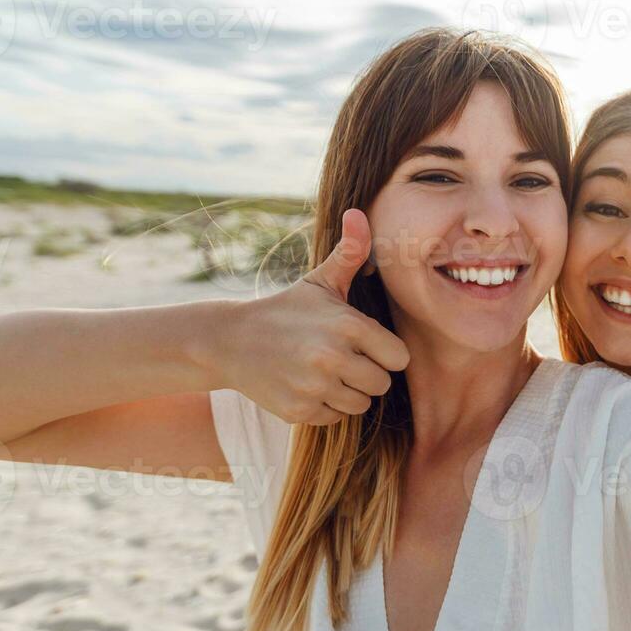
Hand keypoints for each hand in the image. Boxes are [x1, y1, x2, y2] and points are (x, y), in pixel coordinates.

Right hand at [220, 209, 409, 424]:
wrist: (231, 340)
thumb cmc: (287, 310)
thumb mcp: (319, 281)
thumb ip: (349, 252)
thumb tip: (358, 212)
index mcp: (347, 326)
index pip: (399, 358)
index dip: (386, 353)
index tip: (367, 345)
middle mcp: (332, 358)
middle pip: (381, 384)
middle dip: (367, 374)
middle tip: (343, 358)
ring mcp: (314, 387)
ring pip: (359, 405)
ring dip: (347, 392)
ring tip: (324, 371)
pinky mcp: (298, 411)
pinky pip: (334, 417)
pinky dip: (324, 406)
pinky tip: (306, 385)